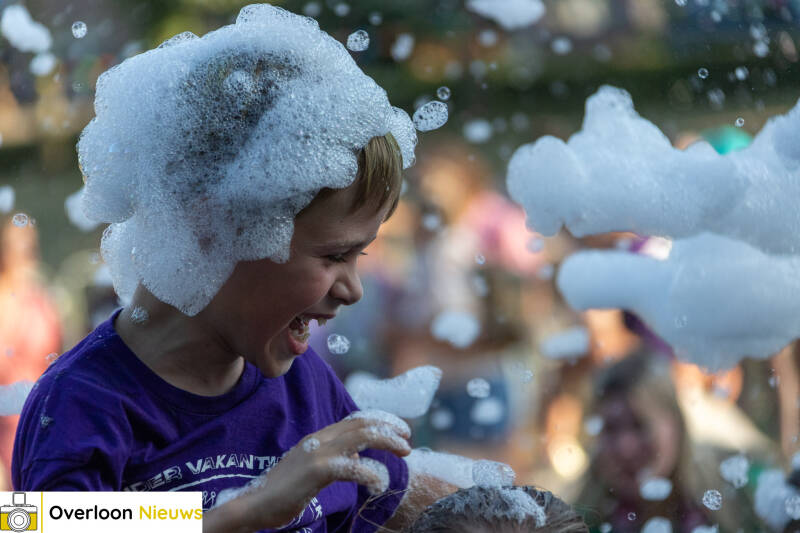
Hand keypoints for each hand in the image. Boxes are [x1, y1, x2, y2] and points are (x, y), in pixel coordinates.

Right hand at [203, 412, 410, 532]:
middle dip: (390, 428)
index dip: (381, 420)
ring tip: (404, 452)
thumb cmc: (282, 492)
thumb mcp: (312, 469)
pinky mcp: (316, 471)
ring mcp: (317, 453)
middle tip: (408, 440)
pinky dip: (371, 472)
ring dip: (388, 441)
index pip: (356, 419)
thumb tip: (357, 455)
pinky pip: (352, 466)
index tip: (400, 430)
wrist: (254, 505)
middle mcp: (319, 439)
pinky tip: (379, 482)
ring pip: (362, 436)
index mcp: (319, 437)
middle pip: (363, 423)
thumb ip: (334, 458)